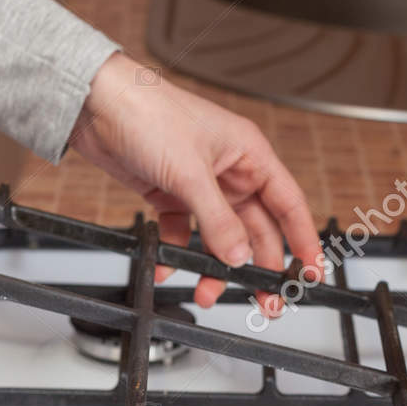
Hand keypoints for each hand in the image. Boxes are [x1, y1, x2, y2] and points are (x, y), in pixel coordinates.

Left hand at [68, 53, 322, 311]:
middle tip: (265, 301)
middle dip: (259, 267)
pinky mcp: (170, 193)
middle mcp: (229, 171)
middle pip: (256, 229)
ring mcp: (199, 185)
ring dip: (215, 267)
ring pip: (220, 237)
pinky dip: (177, 254)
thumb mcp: (190, 172)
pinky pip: (183, 233)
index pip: (288, 205)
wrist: (96, 104)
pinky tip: (168, 268)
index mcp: (249, 155)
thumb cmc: (148, 112)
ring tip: (208, 292)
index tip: (310, 272)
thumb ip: (218, 220)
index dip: (303, 240)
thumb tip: (240, 256)